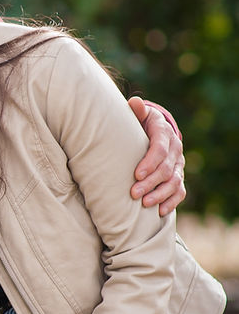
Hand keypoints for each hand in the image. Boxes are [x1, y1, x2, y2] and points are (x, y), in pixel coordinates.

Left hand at [128, 97, 184, 215]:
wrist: (153, 130)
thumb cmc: (139, 123)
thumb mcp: (139, 114)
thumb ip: (136, 111)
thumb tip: (135, 103)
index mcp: (164, 132)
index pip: (160, 148)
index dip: (150, 162)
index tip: (136, 175)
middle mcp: (175, 149)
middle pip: (166, 169)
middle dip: (150, 182)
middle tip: (134, 194)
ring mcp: (178, 164)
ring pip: (174, 182)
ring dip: (160, 194)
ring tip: (145, 204)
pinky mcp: (178, 176)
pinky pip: (179, 191)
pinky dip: (171, 202)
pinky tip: (160, 211)